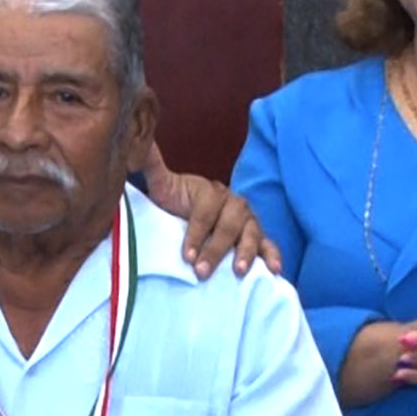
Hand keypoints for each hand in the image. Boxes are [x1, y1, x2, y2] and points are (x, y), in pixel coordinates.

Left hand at [140, 145, 279, 278]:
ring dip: (246, 252)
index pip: (206, 210)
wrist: (191, 211)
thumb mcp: (164, 186)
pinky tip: (274, 270)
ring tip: (239, 271)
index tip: (186, 255)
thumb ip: (154, 168)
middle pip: (230, 224)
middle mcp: (234, 204)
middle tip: (201, 271)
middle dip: (216, 248)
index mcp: (211, 192)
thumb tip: (141, 144)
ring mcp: (248, 221)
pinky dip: (272, 256)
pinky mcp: (257, 237)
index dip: (196, 232)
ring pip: (251, 233)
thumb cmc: (177, 202)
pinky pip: (269, 245)